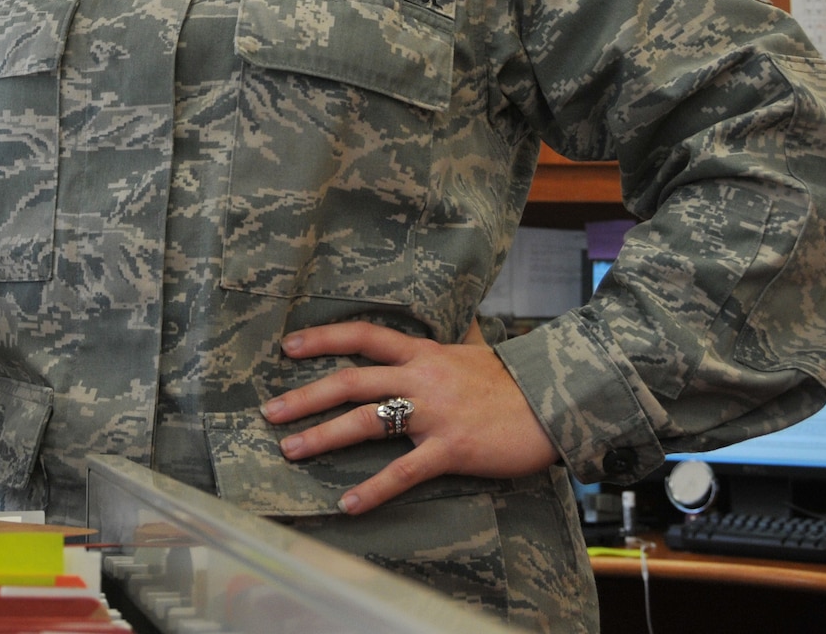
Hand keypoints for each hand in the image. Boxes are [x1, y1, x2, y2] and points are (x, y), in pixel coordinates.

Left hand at [262, 319, 557, 515]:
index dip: (323, 338)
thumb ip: (456, 340)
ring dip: (323, 437)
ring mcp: (434, 414)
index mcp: (424, 353)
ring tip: (289, 450)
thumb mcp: (477, 351)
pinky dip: (373, 489)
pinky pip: (403, 471)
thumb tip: (458, 321)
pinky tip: (347, 503)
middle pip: (351, 382)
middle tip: (269, 413)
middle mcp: (421, 378)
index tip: (287, 346)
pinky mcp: (450, 449)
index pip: (364, 336)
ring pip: (366, 422)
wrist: (556, 401)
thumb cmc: (515, 381)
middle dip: (306, 396)